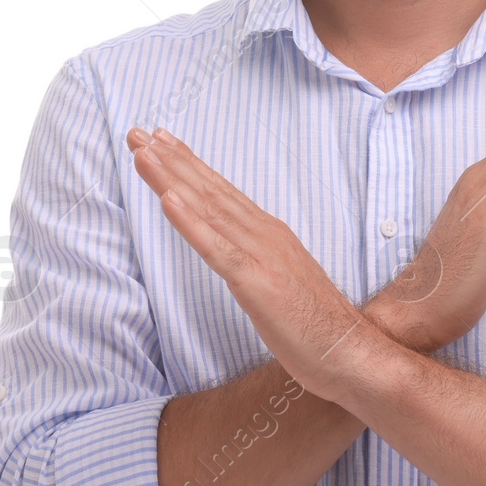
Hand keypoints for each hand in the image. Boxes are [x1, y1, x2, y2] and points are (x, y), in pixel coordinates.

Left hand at [125, 126, 378, 399]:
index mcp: (269, 234)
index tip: (159, 141)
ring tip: (143, 153)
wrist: (350, 353)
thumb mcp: (281, 282)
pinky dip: (190, 222)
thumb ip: (258, 261)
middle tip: (135, 132)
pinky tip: (167, 200)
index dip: (188, 164)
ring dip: (171, 178)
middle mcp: (264, 234)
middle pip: (209, 190)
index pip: (221, 191)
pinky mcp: (257, 282)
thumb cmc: (316, 326)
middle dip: (170, 160)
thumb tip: (235, 254)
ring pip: (208, 209)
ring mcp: (261, 255)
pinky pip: (217, 248)